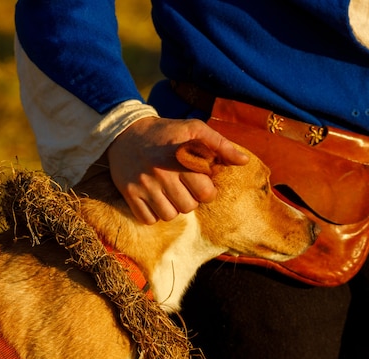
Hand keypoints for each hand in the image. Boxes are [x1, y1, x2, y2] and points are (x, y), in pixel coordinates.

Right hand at [106, 117, 248, 223]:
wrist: (125, 133)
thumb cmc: (167, 133)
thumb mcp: (195, 129)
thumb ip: (221, 145)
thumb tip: (243, 162)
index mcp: (181, 158)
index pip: (206, 192)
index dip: (207, 189)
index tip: (199, 181)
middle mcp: (162, 173)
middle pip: (188, 206)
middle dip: (190, 199)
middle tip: (183, 186)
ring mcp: (144, 185)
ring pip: (170, 216)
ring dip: (173, 208)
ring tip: (169, 192)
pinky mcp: (129, 194)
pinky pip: (149, 219)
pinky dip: (154, 214)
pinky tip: (155, 199)